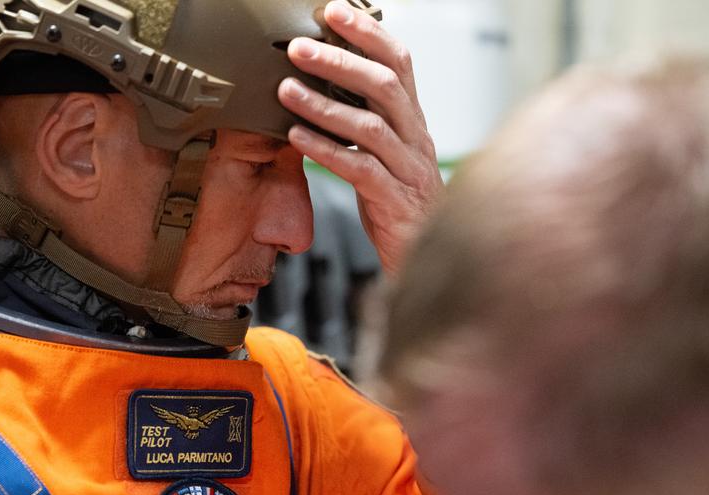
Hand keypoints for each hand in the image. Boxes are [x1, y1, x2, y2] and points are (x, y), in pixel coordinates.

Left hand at [280, 1, 443, 278]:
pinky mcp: (395, 202)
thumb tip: (323, 83)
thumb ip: (365, 120)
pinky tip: (297, 139)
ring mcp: (408, 170)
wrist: (424, 256)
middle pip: (385, 86)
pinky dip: (326, 151)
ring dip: (324, 105)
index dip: (368, 33)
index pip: (399, 63)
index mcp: (412, 122)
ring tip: (285, 91)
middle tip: (299, 48)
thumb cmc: (398, 204)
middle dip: (340, 61)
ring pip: (370, 127)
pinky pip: (360, 170)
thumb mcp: (386, 154)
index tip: (334, 11)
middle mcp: (415, 140)